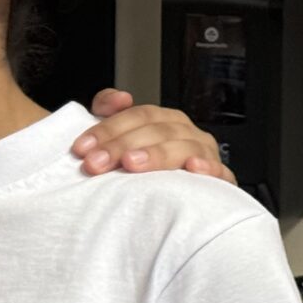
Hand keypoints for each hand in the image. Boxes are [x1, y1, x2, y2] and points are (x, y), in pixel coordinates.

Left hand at [72, 89, 236, 183]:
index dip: (108, 129)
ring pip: (183, 146)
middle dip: (122, 145)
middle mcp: (185, 132)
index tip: (82, 148)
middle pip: (156, 130)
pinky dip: (209, 168)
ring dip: (157, 154)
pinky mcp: (221, 179)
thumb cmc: (144, 170)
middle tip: (96, 163)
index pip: (136, 116)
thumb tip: (120, 97)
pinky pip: (220, 171)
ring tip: (132, 163)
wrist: (175, 205)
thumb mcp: (121, 141)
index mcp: (163, 120)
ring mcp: (204, 153)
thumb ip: (111, 113)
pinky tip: (193, 168)